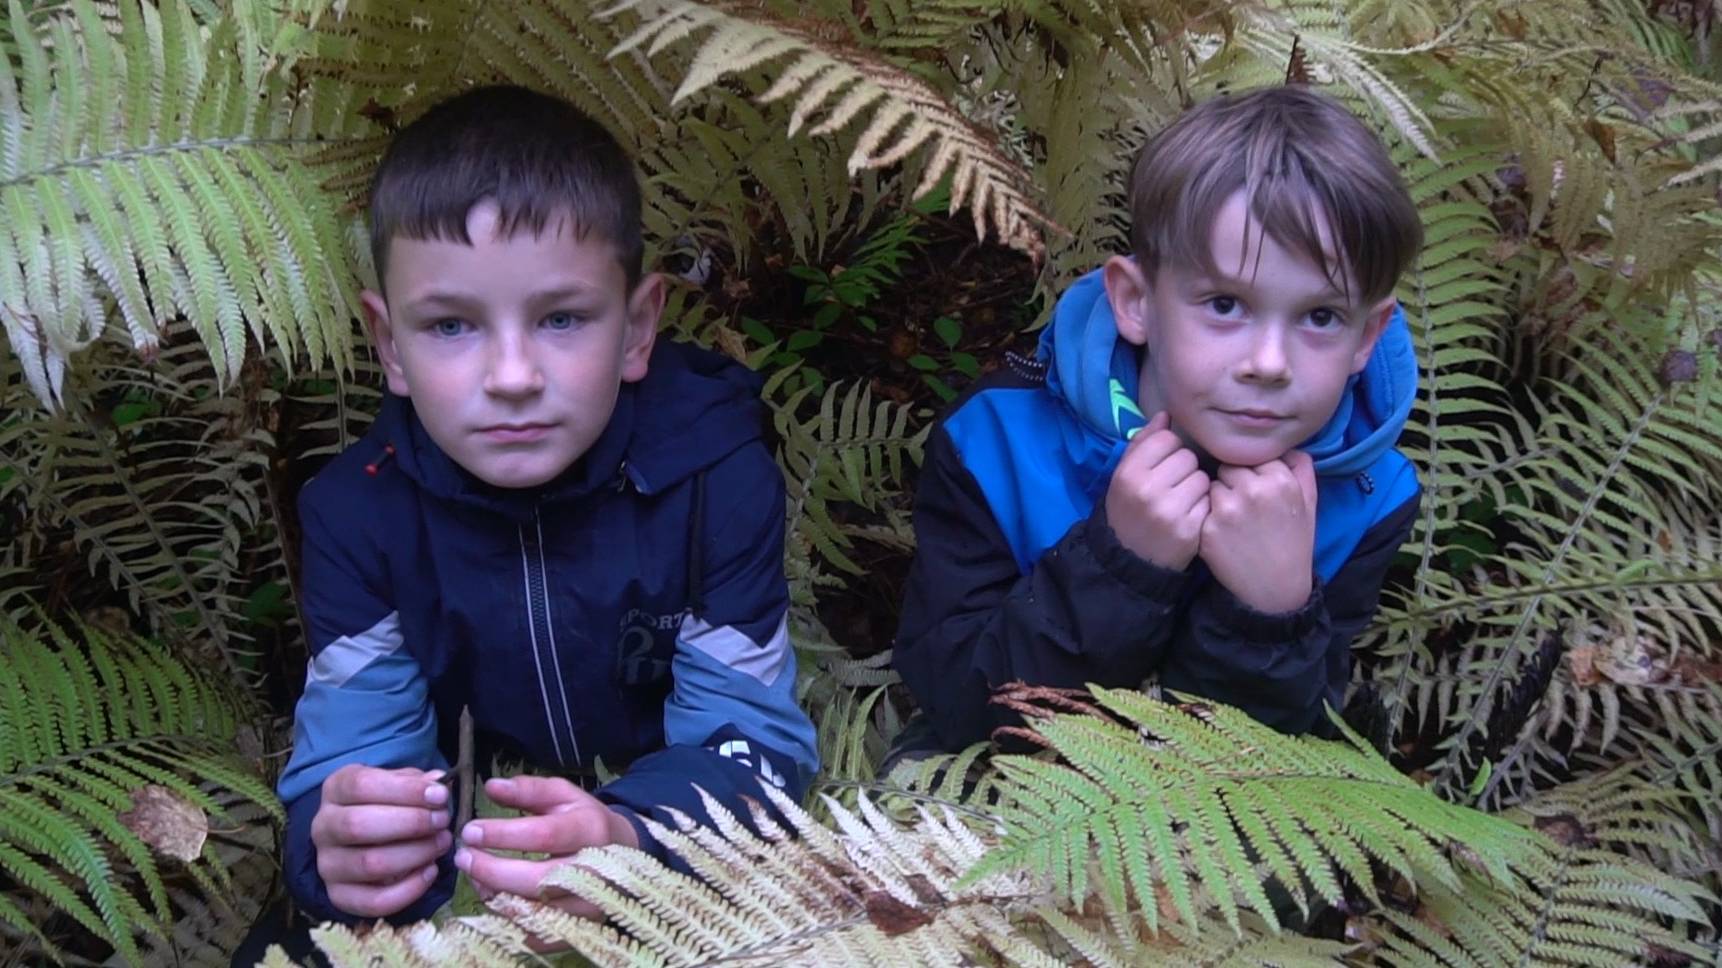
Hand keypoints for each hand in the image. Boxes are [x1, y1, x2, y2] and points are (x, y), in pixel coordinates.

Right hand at [312, 764, 452, 917]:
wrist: (359, 842)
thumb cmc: (385, 805)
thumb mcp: (397, 784)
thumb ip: (416, 782)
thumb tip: (438, 782)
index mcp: (335, 790)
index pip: (361, 785)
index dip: (404, 790)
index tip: (439, 796)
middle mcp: (323, 827)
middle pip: (358, 825)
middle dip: (410, 823)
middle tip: (442, 821)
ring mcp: (327, 865)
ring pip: (369, 864)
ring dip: (414, 854)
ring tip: (441, 843)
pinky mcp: (339, 896)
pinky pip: (374, 901)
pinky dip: (409, 889)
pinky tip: (430, 871)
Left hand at [455, 776, 639, 926]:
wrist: (622, 851)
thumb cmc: (584, 819)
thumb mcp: (562, 795)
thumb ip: (528, 790)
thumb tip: (492, 786)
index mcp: (590, 829)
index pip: (544, 836)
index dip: (503, 835)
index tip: (471, 831)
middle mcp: (593, 870)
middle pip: (536, 881)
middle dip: (492, 870)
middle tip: (463, 857)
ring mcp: (588, 904)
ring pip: (532, 910)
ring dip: (494, 893)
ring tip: (475, 874)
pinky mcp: (579, 927)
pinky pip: (534, 932)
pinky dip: (507, 917)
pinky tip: (494, 895)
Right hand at [1104, 411, 1210, 570]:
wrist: (1130, 560)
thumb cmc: (1129, 510)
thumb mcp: (1124, 477)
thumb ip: (1143, 444)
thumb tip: (1166, 414)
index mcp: (1128, 473)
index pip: (1166, 439)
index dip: (1169, 451)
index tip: (1163, 466)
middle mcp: (1147, 490)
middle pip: (1187, 457)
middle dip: (1184, 469)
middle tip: (1173, 487)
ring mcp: (1169, 511)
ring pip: (1202, 478)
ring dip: (1197, 487)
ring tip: (1182, 501)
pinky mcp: (1189, 529)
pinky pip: (1210, 501)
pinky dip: (1203, 507)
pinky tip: (1190, 516)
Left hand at [1200, 450, 1318, 612]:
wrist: (1275, 589)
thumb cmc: (1293, 543)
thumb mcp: (1309, 503)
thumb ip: (1301, 467)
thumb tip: (1285, 444)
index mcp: (1280, 479)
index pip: (1251, 456)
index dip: (1251, 472)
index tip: (1256, 489)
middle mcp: (1253, 490)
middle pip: (1227, 467)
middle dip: (1232, 482)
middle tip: (1243, 506)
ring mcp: (1228, 509)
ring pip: (1211, 486)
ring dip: (1217, 499)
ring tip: (1233, 521)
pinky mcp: (1208, 528)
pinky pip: (1200, 509)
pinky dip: (1207, 518)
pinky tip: (1223, 534)